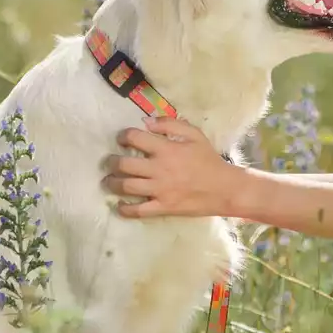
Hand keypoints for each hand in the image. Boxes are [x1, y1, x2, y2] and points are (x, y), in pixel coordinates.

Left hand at [102, 116, 240, 218]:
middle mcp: (159, 169)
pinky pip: (139, 210)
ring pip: (127, 187)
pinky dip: (125, 209)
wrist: (224, 188)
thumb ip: (170, 124)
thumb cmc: (208, 160)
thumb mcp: (194, 134)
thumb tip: (146, 122)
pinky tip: (119, 206)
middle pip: (124, 165)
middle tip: (109, 162)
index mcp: (166, 149)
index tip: (121, 139)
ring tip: (108, 181)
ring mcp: (160, 190)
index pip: (135, 138)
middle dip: (111, 162)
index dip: (123, 136)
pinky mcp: (163, 207)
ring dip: (112, 183)